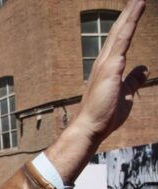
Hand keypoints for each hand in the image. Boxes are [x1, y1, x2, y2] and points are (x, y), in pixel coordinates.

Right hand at [78, 0, 147, 140]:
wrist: (91, 127)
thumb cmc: (105, 115)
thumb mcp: (126, 94)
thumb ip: (133, 80)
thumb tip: (145, 68)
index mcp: (107, 69)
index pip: (120, 43)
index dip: (127, 27)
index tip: (134, 13)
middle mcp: (104, 62)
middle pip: (118, 33)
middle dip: (128, 15)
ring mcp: (106, 64)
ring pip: (121, 33)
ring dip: (130, 15)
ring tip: (139, 0)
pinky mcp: (111, 67)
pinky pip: (123, 41)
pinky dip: (130, 25)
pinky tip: (135, 13)